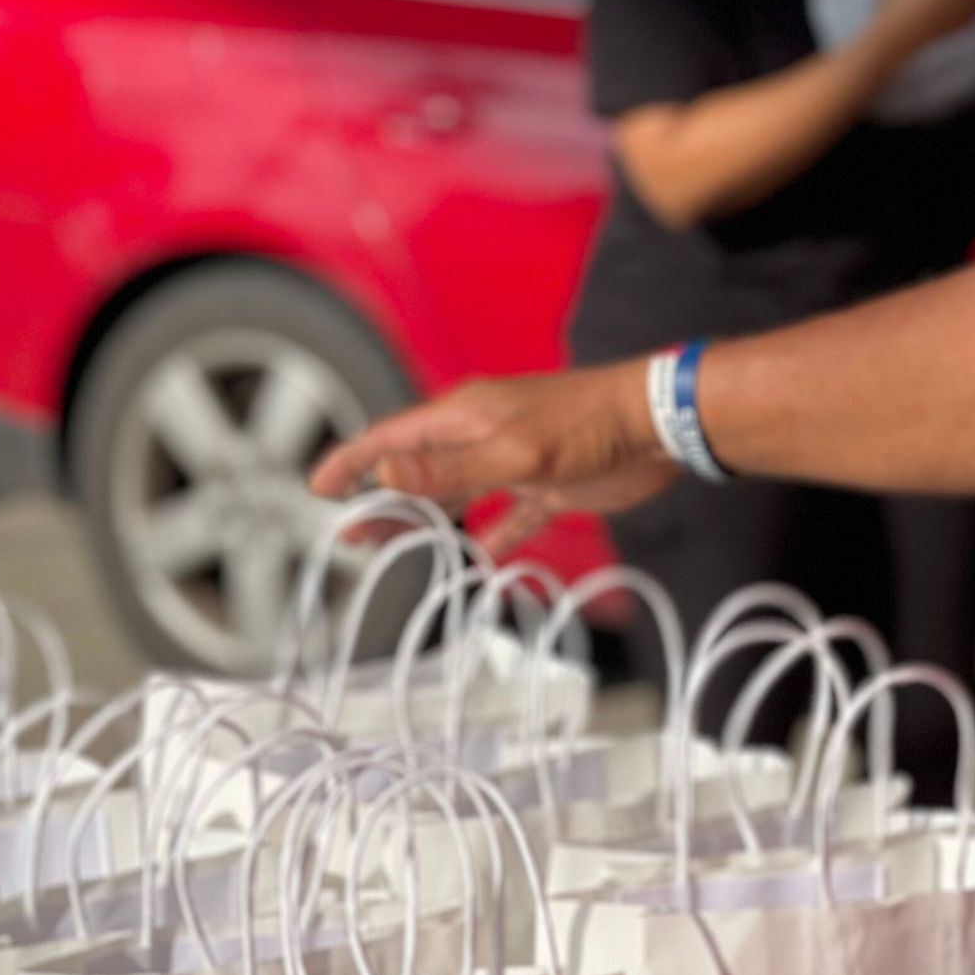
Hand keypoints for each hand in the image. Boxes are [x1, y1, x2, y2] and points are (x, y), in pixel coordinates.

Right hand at [308, 365, 679, 556]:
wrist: (655, 425)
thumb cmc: (586, 427)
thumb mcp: (514, 453)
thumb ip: (451, 467)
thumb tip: (385, 472)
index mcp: (466, 417)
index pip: (393, 438)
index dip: (354, 460)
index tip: (319, 485)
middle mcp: (483, 434)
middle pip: (418, 468)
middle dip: (382, 498)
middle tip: (350, 536)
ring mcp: (514, 460)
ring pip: (456, 492)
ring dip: (426, 517)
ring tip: (394, 545)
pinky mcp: (546, 485)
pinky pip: (508, 515)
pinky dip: (491, 535)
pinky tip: (479, 558)